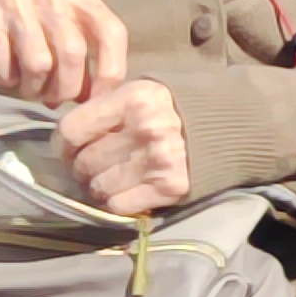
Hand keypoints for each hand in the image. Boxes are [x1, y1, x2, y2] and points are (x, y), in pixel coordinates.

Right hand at [0, 0, 128, 108]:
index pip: (110, 31)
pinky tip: (10, 77)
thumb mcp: (69, 7)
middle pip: (72, 53)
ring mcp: (16, 5)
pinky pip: (4, 67)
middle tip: (57, 97)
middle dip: (67, 88)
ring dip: (36, 88)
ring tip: (33, 90)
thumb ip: (85, 42)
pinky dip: (9, 81)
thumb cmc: (39, 0)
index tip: (101, 95)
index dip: (110, 70)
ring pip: (39, 64)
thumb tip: (89, 95)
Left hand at [57, 78, 190, 215]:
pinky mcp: (169, 188)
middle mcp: (145, 129)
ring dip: (98, 187)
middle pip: (84, 163)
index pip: (73, 129)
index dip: (62, 144)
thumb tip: (67, 136)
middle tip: (92, 166)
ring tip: (111, 179)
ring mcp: (158, 161)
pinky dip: (117, 202)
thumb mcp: (143, 91)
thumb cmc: (178, 107)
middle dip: (82, 169)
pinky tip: (127, 190)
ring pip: (98, 187)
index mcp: (134, 99)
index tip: (68, 149)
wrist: (233, 125)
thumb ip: (107, 106)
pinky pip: (119, 205)